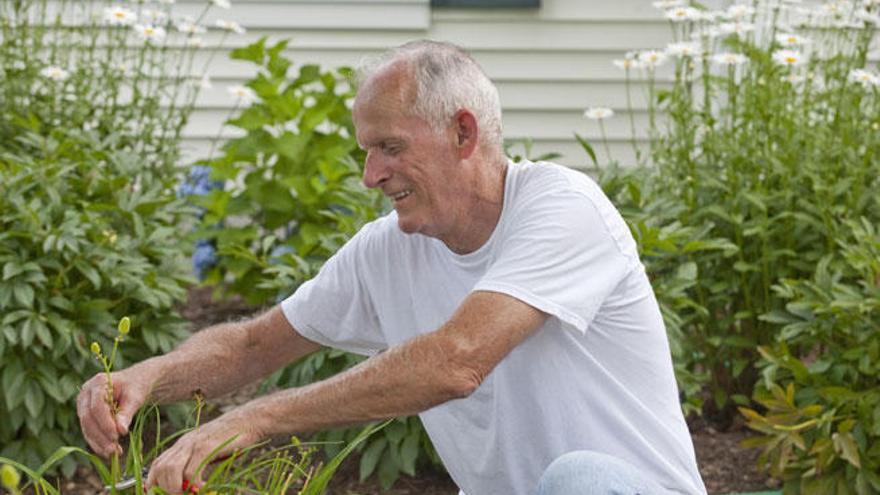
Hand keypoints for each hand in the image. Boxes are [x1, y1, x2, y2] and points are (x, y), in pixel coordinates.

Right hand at [76, 370, 151, 457]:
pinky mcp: (86, 416)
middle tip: (114, 450)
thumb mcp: (135, 397)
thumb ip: (127, 412)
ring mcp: (83, 405)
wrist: (134, 384)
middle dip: (100, 436)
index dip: (105, 423)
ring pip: (86, 428)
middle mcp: (86, 393)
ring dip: (99, 443)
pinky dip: (98, 443)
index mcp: (98, 383)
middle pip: (88, 419)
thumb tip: (121, 431)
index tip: (117, 435)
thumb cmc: (136, 387)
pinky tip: (109, 452)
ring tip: (114, 453)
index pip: (96, 407)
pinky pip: (89, 431)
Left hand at [145, 408, 262, 493]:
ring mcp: (195, 444)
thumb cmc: (233, 438)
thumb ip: (197, 463)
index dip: (153, 483)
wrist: (250, 420)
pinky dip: (194, 484)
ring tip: (190, 494)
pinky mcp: (207, 447)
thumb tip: (189, 485)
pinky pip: (192, 470)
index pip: (157, 465)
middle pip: (160, 468)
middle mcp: (185, 443)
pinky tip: (204, 487)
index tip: (160, 494)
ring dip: (175, 489)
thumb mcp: (209, 451)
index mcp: (183, 445)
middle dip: (164, 488)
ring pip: (171, 470)